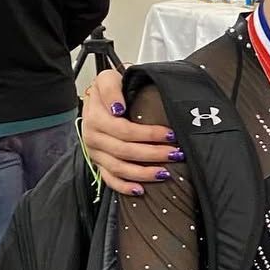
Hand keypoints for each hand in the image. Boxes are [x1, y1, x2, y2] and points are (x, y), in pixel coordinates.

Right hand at [80, 69, 175, 195]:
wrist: (99, 100)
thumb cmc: (111, 90)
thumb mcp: (108, 79)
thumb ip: (111, 88)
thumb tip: (117, 109)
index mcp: (95, 117)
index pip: (124, 130)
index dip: (149, 134)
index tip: (171, 134)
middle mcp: (93, 137)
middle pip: (125, 151)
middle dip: (153, 154)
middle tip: (176, 153)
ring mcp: (96, 153)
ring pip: (119, 168)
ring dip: (144, 173)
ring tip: (166, 173)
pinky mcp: (99, 164)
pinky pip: (110, 180)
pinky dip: (125, 187)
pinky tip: (141, 190)